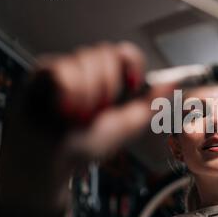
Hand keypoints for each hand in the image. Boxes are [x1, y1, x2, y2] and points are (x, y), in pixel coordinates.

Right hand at [0, 42, 174, 216]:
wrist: (51, 164)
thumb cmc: (83, 147)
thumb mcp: (125, 127)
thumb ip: (150, 104)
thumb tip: (173, 84)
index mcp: (110, 82)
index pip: (125, 53)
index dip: (131, 62)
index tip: (133, 83)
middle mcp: (88, 72)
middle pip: (106, 53)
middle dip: (107, 89)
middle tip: (96, 112)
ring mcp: (66, 69)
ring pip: (85, 59)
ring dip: (87, 96)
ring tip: (77, 116)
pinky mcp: (43, 72)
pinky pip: (62, 68)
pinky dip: (69, 94)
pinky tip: (63, 109)